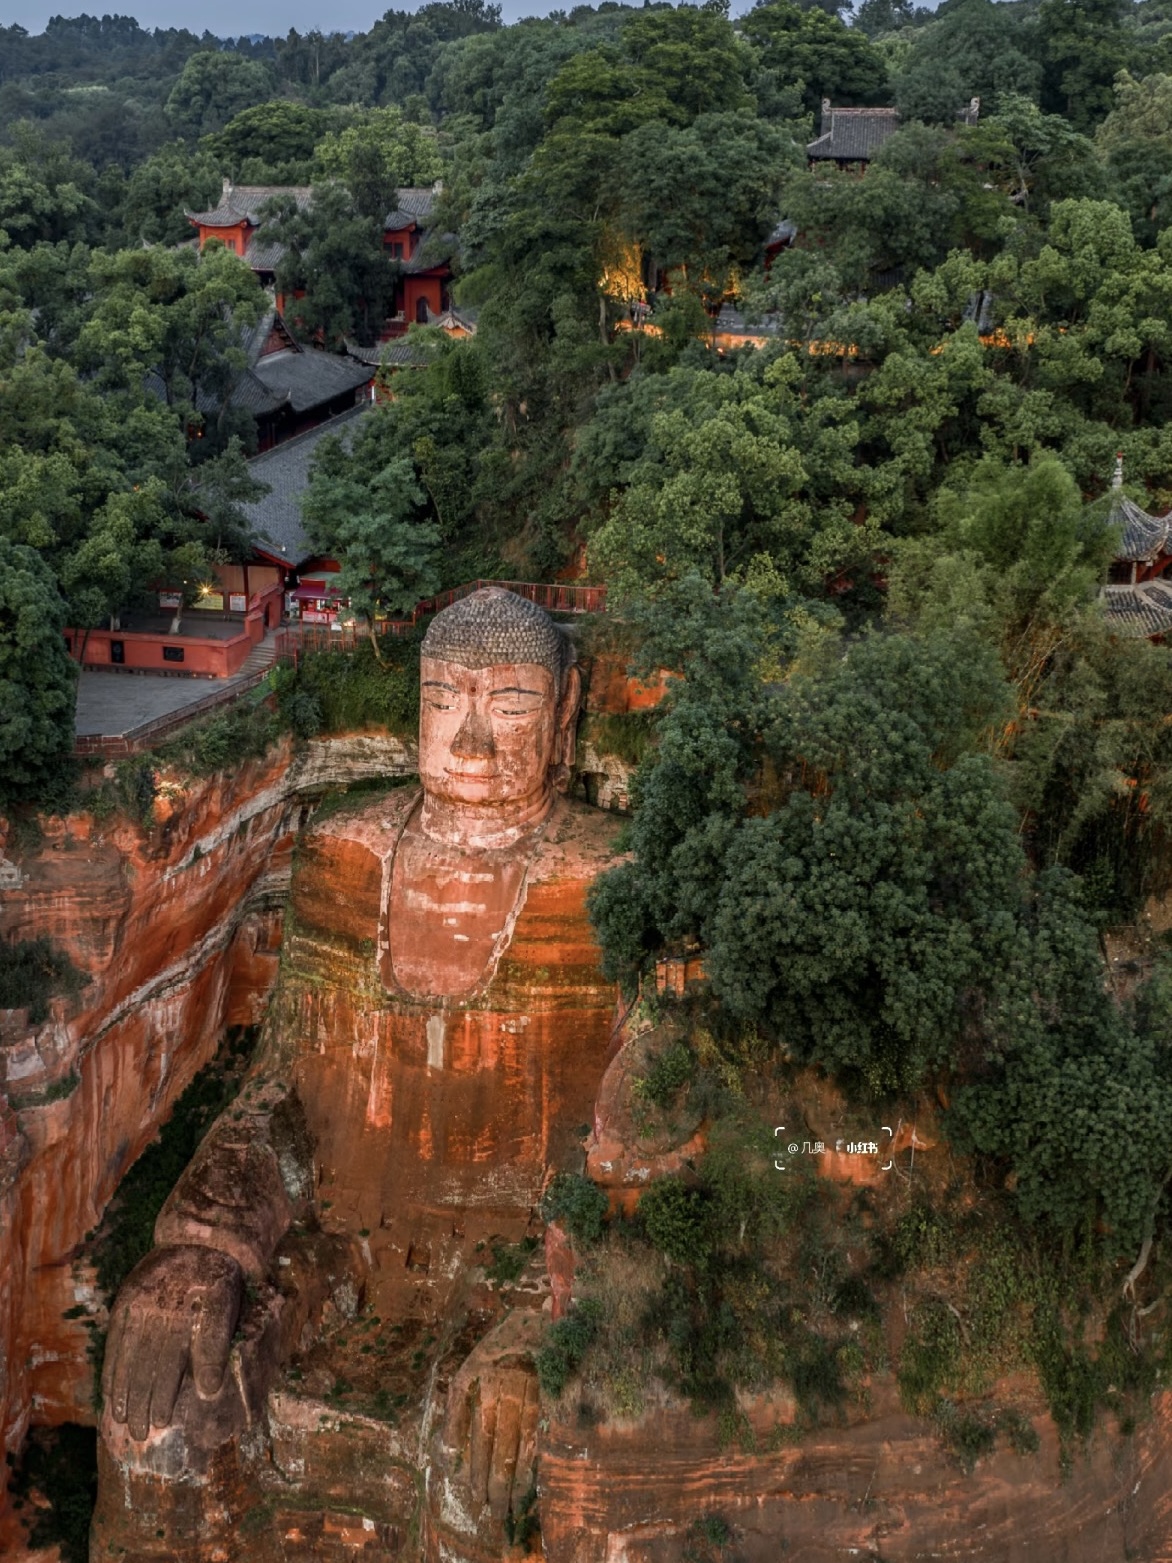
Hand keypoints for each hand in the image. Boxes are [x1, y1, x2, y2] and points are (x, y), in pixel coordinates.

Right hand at [102, 1245, 242, 1439]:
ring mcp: (138, 1306)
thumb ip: (214, 1346)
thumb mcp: (226, 1304)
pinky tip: (109, 1390)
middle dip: (141, 1403)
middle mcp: (157, 1312)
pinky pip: (115, 1341)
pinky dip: (111, 1368)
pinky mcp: (126, 1300)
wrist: (201, 1237)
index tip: (161, 1423)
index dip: (164, 1397)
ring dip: (123, 1392)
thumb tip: (209, 1391)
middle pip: (146, 1367)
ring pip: (128, 1358)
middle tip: (139, 1434)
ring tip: (122, 1419)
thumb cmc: (218, 1279)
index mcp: (184, 1315)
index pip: (170, 1367)